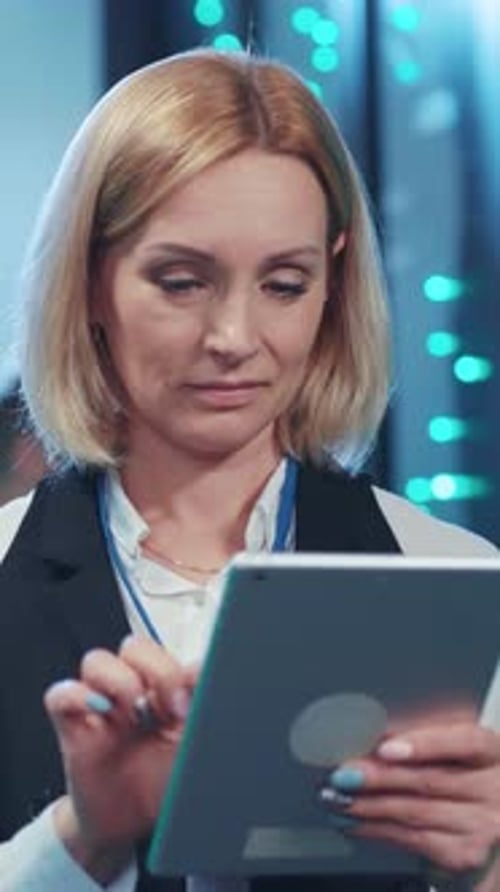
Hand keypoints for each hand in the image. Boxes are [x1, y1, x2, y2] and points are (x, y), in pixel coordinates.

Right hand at [44, 636, 197, 882]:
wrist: (131, 826)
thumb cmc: (164, 784)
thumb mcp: (193, 749)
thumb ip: (201, 712)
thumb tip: (205, 676)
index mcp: (165, 689)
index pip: (174, 653)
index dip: (185, 667)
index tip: (200, 688)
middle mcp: (133, 689)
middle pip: (136, 648)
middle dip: (158, 671)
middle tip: (174, 708)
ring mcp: (101, 705)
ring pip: (97, 661)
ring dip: (120, 681)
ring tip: (136, 717)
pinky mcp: (72, 726)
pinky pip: (61, 694)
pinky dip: (78, 696)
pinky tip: (102, 716)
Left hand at [320, 716, 499, 885]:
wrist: (489, 831)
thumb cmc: (465, 781)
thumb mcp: (458, 754)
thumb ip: (427, 743)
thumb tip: (372, 737)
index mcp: (493, 752)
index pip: (465, 742)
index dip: (424, 744)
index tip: (385, 747)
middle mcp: (495, 789)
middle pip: (429, 780)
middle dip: (377, 776)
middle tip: (342, 772)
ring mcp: (484, 825)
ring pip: (415, 811)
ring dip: (368, 805)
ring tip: (337, 797)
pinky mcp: (466, 854)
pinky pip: (413, 839)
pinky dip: (377, 830)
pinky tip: (355, 822)